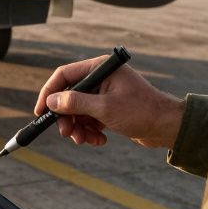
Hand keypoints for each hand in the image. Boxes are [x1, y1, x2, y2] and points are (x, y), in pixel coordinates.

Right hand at [35, 56, 183, 148]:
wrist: (168, 127)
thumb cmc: (142, 112)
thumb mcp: (105, 108)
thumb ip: (75, 103)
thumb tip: (51, 101)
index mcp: (100, 68)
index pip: (65, 75)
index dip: (49, 93)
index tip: (39, 111)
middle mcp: (101, 77)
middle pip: (69, 95)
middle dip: (67, 117)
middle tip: (67, 134)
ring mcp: (105, 93)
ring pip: (78, 110)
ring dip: (78, 128)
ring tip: (86, 140)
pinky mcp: (109, 107)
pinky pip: (89, 118)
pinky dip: (90, 131)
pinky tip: (99, 140)